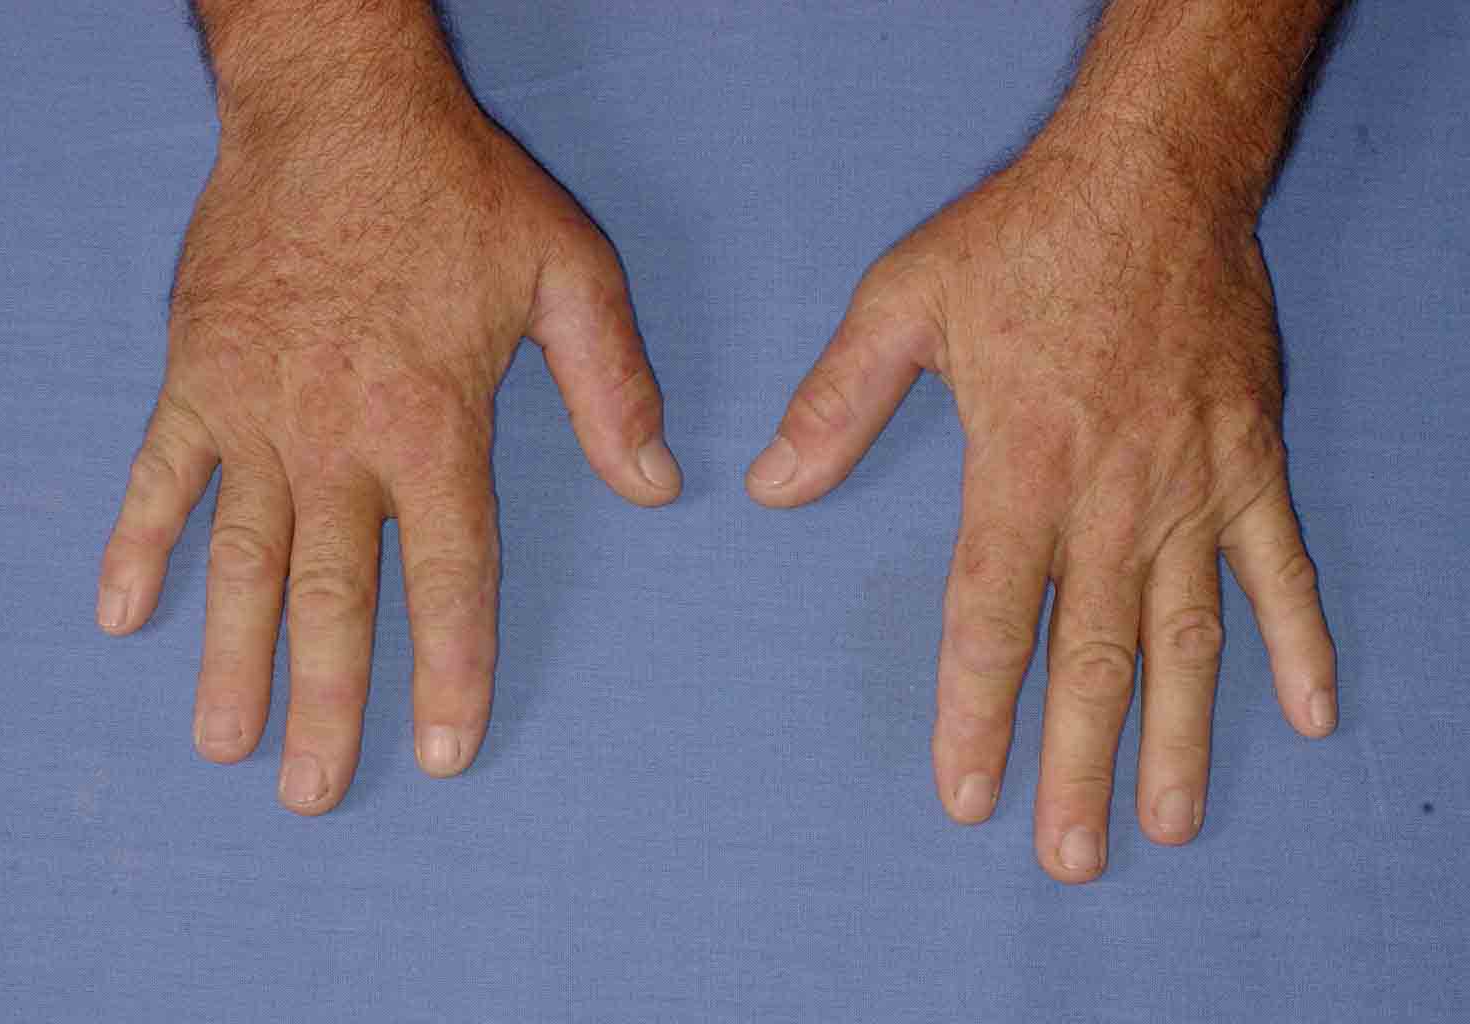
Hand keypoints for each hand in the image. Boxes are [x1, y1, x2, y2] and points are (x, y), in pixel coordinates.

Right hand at [97, 77, 679, 813]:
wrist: (336, 104)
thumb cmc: (457, 187)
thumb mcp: (567, 271)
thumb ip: (611, 386)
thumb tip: (658, 486)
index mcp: (433, 422)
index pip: (447, 574)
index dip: (449, 668)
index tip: (442, 752)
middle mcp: (339, 437)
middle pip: (333, 594)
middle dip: (329, 700)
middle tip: (316, 792)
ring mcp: (255, 411)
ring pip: (241, 559)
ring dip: (231, 657)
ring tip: (226, 744)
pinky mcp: (197, 376)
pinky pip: (161, 476)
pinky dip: (139, 543)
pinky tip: (124, 613)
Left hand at [747, 147, 1335, 881]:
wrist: (1153, 173)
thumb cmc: (1024, 235)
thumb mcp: (902, 302)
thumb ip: (837, 404)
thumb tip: (771, 487)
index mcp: (1022, 466)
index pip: (991, 617)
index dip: (977, 713)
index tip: (967, 795)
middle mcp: (1113, 496)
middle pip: (1092, 655)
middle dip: (1075, 763)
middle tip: (1067, 857)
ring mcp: (1193, 485)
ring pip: (1188, 634)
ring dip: (1180, 735)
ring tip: (1170, 823)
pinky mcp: (1250, 460)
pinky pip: (1282, 566)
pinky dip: (1300, 641)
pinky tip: (1313, 715)